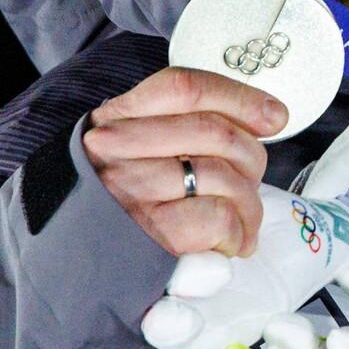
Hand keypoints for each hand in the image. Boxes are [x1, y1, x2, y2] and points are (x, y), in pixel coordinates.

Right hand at [83, 67, 287, 257]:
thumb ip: (190, 122)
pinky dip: (236, 233)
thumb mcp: (139, 146)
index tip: (274, 116)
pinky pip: (218, 218)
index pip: (186, 88)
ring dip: (249, 204)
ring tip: (244, 220)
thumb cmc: (124, 199)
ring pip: (224, 177)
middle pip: (216, 133)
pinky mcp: (147, 235)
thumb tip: (270, 115)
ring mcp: (130, 191)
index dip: (240, 97)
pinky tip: (229, 242)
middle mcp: (116, 149)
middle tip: (251, 182)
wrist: (74, 260)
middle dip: (252, 159)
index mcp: (119, 118)